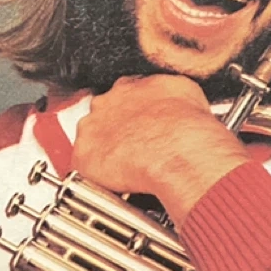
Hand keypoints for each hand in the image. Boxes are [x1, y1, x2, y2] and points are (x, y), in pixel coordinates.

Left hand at [73, 75, 250, 225]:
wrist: (177, 148)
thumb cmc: (187, 126)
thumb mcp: (186, 94)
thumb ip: (173, 98)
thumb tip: (182, 105)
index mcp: (132, 86)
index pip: (124, 96)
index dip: (132, 114)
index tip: (140, 126)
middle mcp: (107, 103)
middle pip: (102, 116)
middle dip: (114, 132)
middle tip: (133, 150)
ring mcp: (93, 129)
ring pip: (92, 141)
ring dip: (105, 154)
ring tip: (126, 171)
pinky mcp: (85, 156)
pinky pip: (84, 167)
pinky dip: (96, 177)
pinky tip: (114, 183)